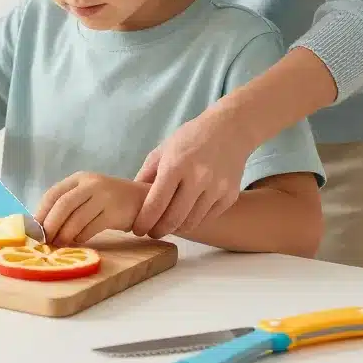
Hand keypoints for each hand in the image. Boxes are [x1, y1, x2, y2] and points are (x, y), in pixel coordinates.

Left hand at [36, 172, 147, 247]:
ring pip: (76, 218)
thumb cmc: (109, 202)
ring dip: (64, 235)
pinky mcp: (115, 211)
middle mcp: (91, 184)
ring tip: (59, 244)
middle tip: (45, 241)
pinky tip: (78, 241)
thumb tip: (41, 226)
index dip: (41, 212)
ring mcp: (104, 196)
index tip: (33, 229)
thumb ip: (67, 206)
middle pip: (63, 205)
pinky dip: (81, 237)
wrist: (143, 201)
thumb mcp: (87, 196)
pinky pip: (91, 228)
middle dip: (50, 225)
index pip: (53, 194)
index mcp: (79, 179)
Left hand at [131, 111, 248, 238]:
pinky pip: (208, 218)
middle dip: (158, 230)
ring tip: (168, 225)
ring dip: (176, 228)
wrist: (229, 130)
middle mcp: (197, 178)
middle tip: (151, 232)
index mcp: (175, 165)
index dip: (144, 221)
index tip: (137, 229)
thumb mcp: (162, 150)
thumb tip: (132, 200)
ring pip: (191, 222)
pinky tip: (186, 216)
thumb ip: (146, 175)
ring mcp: (216, 188)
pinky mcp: (230, 195)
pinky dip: (194, 220)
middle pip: (173, 218)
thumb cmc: (190, 139)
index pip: (156, 203)